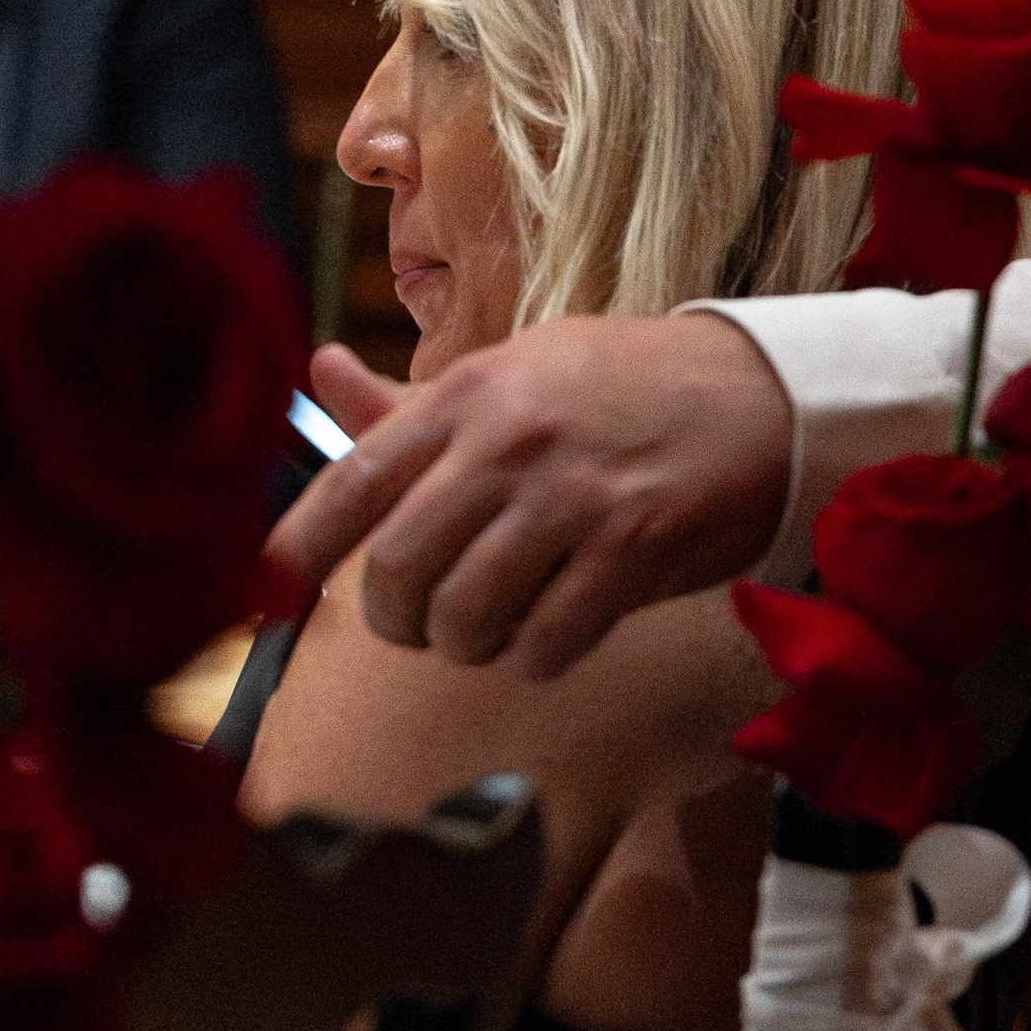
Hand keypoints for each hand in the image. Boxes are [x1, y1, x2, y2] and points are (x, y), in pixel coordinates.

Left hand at [268, 315, 792, 676]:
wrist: (759, 392)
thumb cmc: (626, 388)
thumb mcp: (517, 372)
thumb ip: (414, 403)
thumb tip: (319, 373)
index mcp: (468, 394)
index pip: (352, 480)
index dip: (297, 547)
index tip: (270, 593)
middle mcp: (508, 441)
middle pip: (397, 569)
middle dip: (396, 621)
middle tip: (422, 624)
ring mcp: (569, 497)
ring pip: (464, 618)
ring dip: (469, 644)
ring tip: (497, 623)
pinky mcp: (629, 550)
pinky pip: (543, 645)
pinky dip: (534, 658)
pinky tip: (555, 633)